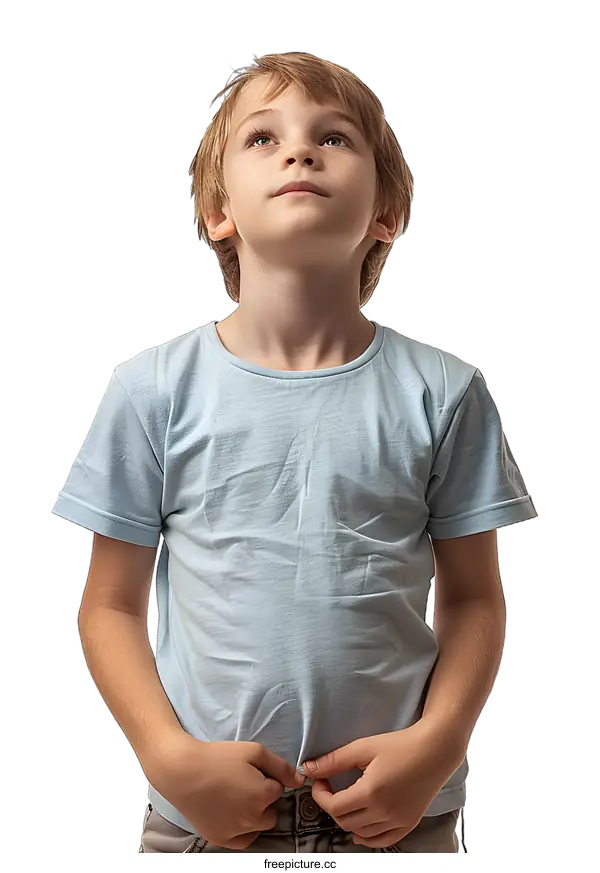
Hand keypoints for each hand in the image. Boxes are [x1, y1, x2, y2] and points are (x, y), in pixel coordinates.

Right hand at [145, 733, 305, 849]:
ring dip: (256, 813)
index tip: (252, 771)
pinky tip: (234, 814)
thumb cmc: (217, 758)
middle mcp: (253, 817)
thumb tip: (299, 779)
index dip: (267, 777)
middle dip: (264, 797)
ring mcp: (237, 831)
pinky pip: (245, 839)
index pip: (278, 788)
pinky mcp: (222, 838)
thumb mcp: (253, 751)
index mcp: (263, 795)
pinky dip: (244, 829)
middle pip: (272, 809)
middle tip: (246, 783)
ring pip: (260, 825)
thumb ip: (280, 766)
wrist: (183, 771)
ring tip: (238, 796)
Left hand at [300, 722, 462, 848]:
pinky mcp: (408, 824)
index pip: (333, 807)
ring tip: (346, 800)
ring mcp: (397, 820)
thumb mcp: (364, 747)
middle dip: (331, 805)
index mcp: (371, 792)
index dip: (320, 795)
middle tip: (330, 787)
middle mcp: (384, 811)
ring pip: (361, 833)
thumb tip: (309, 768)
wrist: (434, 750)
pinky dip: (367, 837)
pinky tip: (360, 827)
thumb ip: (334, 760)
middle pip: (344, 821)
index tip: (319, 782)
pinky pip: (382, 840)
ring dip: (347, 820)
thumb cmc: (401, 745)